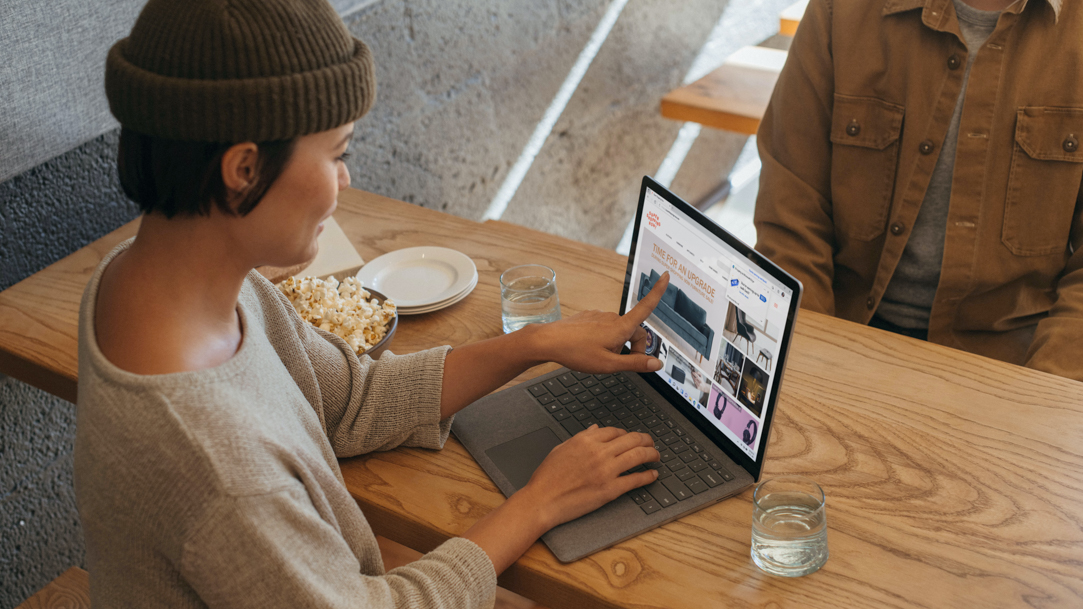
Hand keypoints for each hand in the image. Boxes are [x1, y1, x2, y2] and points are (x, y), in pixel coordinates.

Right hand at [518, 426, 658, 529]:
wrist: (542, 500)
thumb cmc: (547, 477)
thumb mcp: (561, 449)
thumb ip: (581, 438)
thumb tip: (595, 430)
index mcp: (586, 440)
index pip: (615, 431)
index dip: (627, 434)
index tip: (631, 438)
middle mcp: (598, 452)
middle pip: (632, 439)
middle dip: (646, 440)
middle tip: (651, 443)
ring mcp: (606, 471)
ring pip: (638, 456)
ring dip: (652, 454)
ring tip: (656, 456)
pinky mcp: (610, 490)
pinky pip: (635, 480)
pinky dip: (647, 476)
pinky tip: (652, 475)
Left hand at [530, 271, 670, 373]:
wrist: (549, 341)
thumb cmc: (576, 352)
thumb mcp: (609, 365)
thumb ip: (635, 364)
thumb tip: (656, 364)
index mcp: (620, 327)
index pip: (645, 307)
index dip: (657, 292)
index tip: (666, 276)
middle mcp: (612, 317)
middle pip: (634, 331)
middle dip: (634, 347)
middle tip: (619, 364)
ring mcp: (600, 316)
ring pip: (618, 331)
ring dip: (617, 344)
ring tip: (599, 356)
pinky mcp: (590, 317)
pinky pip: (605, 328)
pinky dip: (605, 339)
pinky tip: (590, 348)